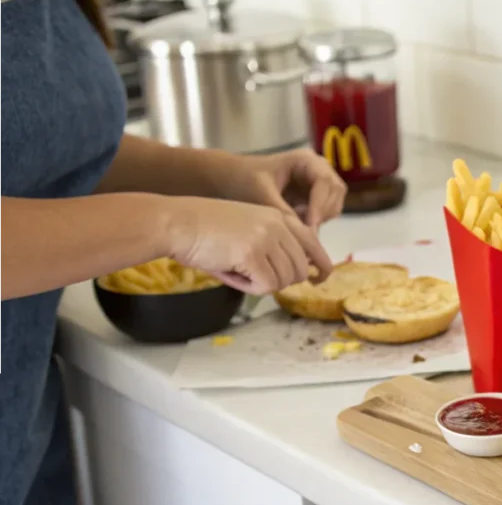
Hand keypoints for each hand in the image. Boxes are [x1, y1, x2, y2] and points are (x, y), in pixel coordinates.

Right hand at [166, 196, 333, 294]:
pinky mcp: (252, 254)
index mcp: (280, 216)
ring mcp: (267, 239)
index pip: (314, 243)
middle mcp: (278, 225)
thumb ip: (276, 245)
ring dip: (261, 284)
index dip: (321, 265)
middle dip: (281, 280)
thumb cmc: (206, 229)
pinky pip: (265, 286)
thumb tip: (301, 273)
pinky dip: (249, 288)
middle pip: (300, 269)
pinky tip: (232, 274)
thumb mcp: (249, 228)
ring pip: (284, 280)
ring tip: (237, 270)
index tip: (317, 279)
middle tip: (255, 277)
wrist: (176, 222)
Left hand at [221, 148, 346, 229]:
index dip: (320, 204)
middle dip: (322, 212)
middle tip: (305, 230)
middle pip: (335, 192)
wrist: (231, 180)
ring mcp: (317, 183)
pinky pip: (325, 212)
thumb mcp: (261, 194)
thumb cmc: (243, 179)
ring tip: (297, 226)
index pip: (324, 181)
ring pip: (333, 204)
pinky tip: (296, 224)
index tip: (310, 224)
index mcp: (305, 160)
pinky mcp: (314, 197)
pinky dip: (315, 222)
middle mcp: (317, 169)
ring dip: (320, 218)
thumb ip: (283, 211)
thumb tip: (304, 232)